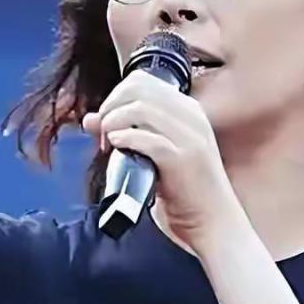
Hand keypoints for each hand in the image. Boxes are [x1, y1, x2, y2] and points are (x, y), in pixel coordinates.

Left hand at [81, 70, 241, 253]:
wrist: (214, 223)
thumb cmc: (184, 192)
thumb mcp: (155, 156)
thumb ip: (127, 133)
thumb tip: (89, 119)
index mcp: (188, 110)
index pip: (142, 81)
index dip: (115, 98)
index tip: (105, 123)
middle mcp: (192, 117)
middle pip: (138, 89)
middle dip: (111, 107)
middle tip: (103, 134)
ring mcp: (190, 137)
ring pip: (141, 108)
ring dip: (114, 123)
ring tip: (108, 144)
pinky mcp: (183, 159)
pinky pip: (148, 138)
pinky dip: (126, 139)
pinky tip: (117, 148)